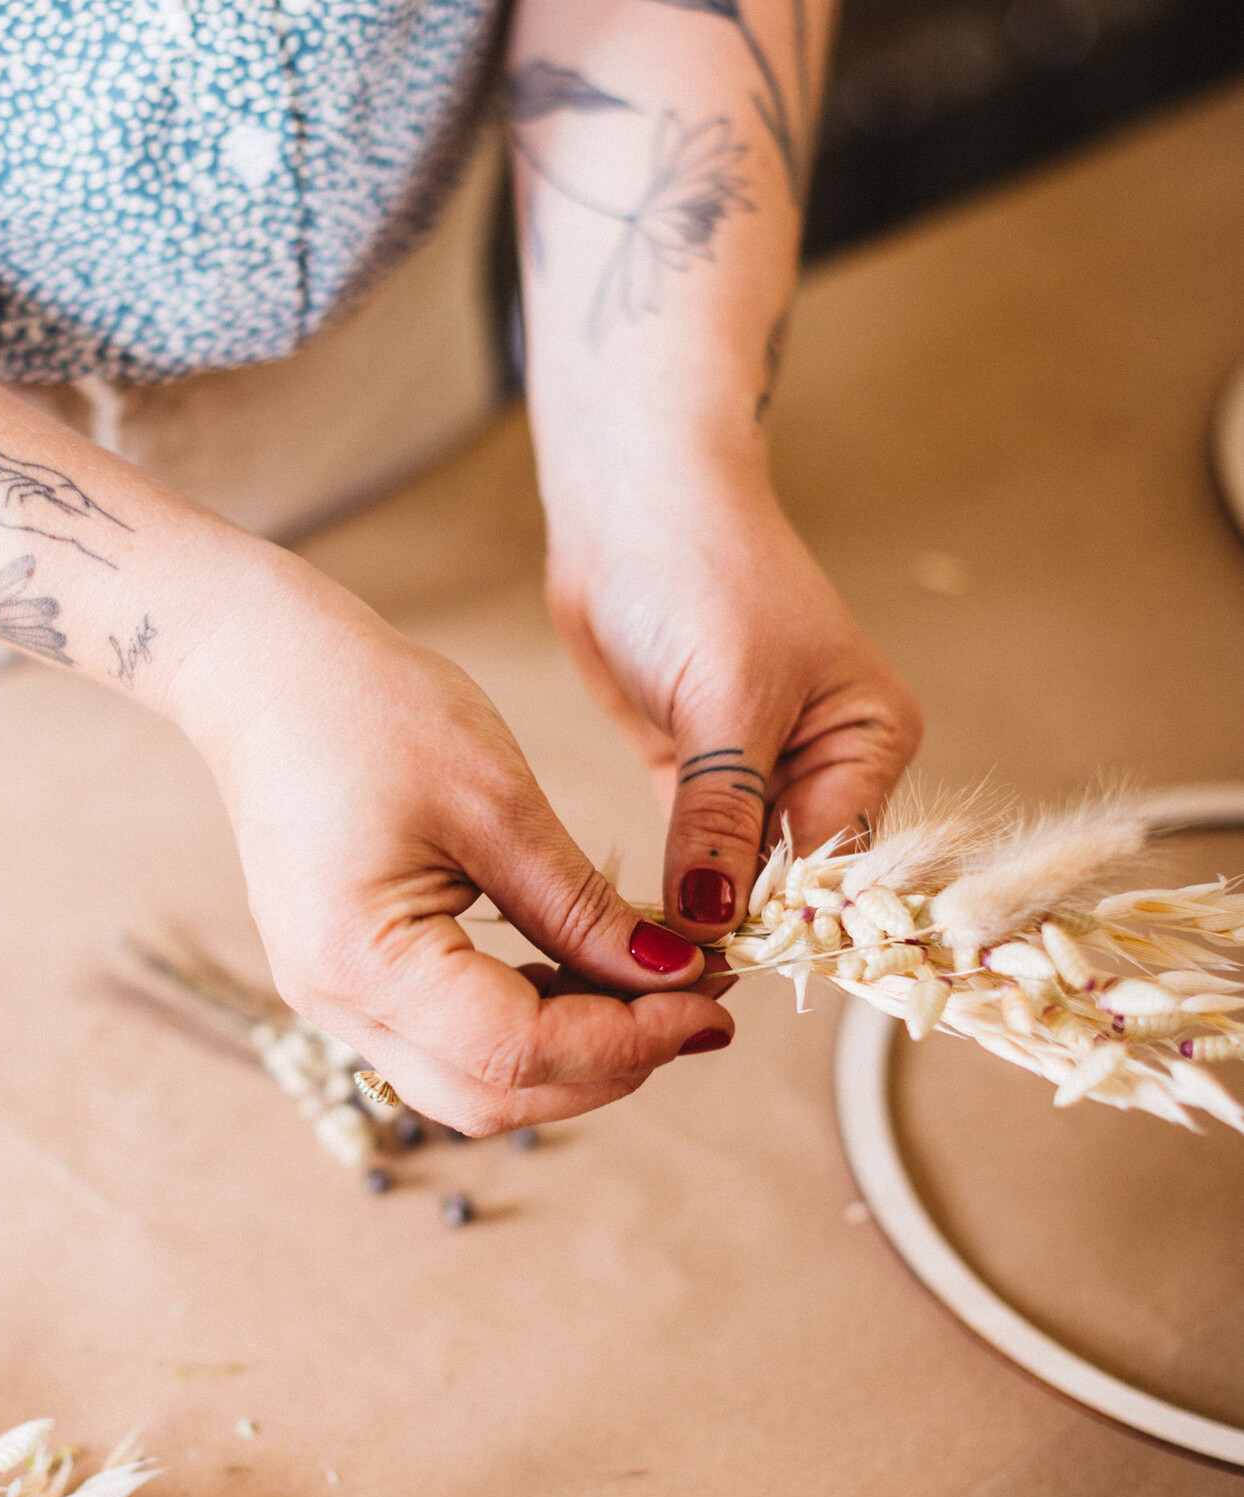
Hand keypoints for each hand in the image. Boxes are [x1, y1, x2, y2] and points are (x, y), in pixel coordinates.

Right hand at [167, 548, 735, 1133]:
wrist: (263, 672)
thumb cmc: (369, 709)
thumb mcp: (497, 802)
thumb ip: (582, 908)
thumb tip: (671, 979)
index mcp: (363, 958)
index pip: (517, 1052)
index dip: (627, 1042)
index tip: (709, 1008)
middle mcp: (333, 1001)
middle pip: (491, 1095)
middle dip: (607, 1066)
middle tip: (695, 1010)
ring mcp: (329, 994)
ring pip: (468, 1080)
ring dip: (568, 1054)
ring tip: (652, 991)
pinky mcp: (343, 974)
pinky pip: (444, 1037)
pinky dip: (522, 1025)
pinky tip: (580, 975)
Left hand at [543, 473, 922, 943]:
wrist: (629, 505)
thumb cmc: (699, 571)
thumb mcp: (725, 699)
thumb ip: (722, 814)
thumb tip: (716, 920)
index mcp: (869, 742)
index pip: (837, 864)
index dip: (780, 923)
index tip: (718, 974)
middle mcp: (825, 765)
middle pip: (790, 882)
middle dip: (738, 930)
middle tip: (672, 990)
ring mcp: (756, 773)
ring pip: (737, 874)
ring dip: (699, 916)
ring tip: (648, 973)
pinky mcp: (694, 774)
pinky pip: (693, 852)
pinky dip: (669, 887)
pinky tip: (637, 931)